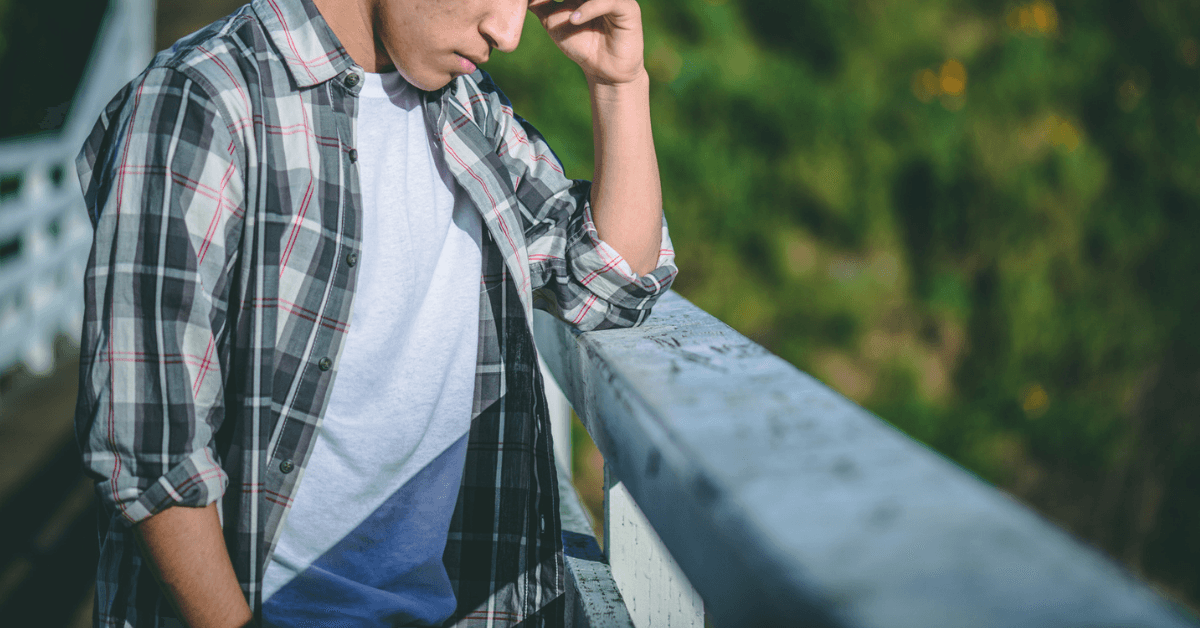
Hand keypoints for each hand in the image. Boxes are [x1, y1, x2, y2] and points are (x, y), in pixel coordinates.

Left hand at [529, 0, 646, 86]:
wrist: (603, 71)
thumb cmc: (581, 45)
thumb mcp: (554, 23)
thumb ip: (541, 5)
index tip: (535, 1)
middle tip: (546, 0)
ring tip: (561, 6)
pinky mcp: (628, 8)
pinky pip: (607, 2)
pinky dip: (588, 9)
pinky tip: (574, 20)